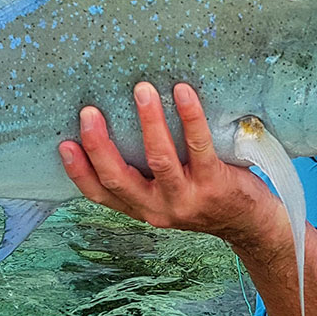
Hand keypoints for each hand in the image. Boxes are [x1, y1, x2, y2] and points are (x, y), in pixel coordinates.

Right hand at [58, 81, 281, 241]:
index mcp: (142, 208)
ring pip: (159, 159)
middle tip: (89, 111)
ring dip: (148, 122)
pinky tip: (183, 92)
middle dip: (100, 144)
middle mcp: (159, 208)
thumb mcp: (167, 195)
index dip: (79, 172)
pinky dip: (189, 117)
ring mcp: (186, 198)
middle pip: (119, 178)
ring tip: (141, 89)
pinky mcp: (214, 184)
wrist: (253, 226)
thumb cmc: (205, 198)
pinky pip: (198, 146)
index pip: (101, 195)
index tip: (63, 144)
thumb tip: (119, 122)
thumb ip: (144, 173)